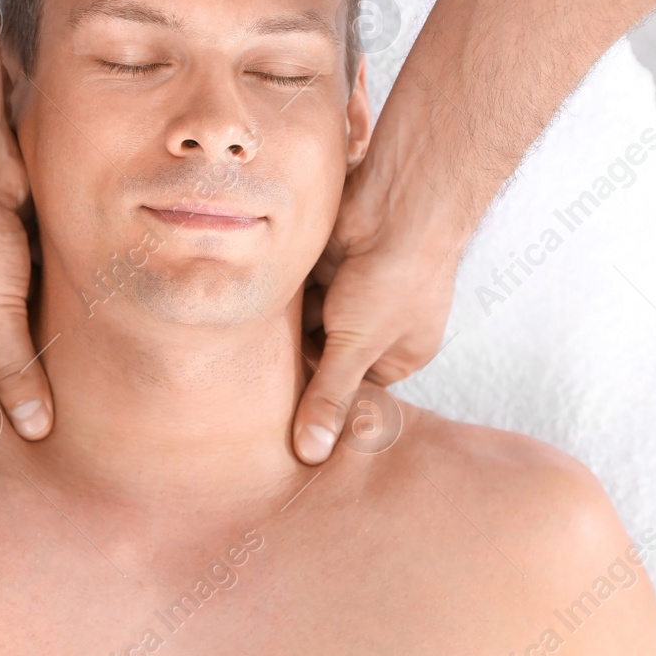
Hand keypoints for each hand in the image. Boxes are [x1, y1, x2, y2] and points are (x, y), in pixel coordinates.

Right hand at [0, 108, 54, 439]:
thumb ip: (16, 371)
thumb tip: (32, 428)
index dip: (9, 374)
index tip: (49, 394)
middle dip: (29, 335)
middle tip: (72, 364)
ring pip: (17, 296)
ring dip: (42, 301)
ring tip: (79, 324)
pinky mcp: (0, 229)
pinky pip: (29, 264)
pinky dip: (48, 270)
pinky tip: (76, 282)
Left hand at [293, 109, 467, 464]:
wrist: (398, 200)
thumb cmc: (396, 277)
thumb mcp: (358, 345)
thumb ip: (329, 397)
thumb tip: (311, 455)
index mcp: (401, 352)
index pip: (350, 386)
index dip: (319, 394)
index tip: (282, 411)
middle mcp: (378, 323)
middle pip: (324, 354)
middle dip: (300, 357)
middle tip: (258, 378)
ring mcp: (352, 291)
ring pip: (306, 321)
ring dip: (288, 324)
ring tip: (254, 339)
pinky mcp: (327, 263)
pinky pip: (296, 289)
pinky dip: (285, 293)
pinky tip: (261, 301)